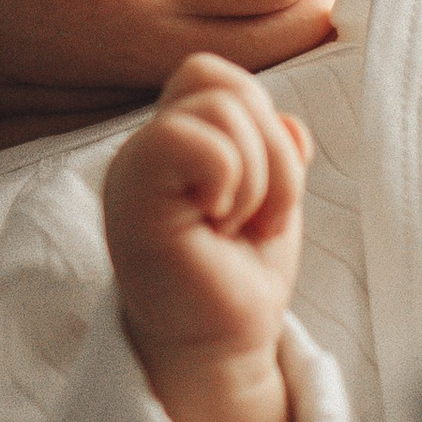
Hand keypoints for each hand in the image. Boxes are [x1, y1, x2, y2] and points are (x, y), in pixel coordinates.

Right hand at [106, 54, 315, 421]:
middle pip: (220, 81)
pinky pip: (185, 137)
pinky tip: (220, 224)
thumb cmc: (239, 274)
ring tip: (241, 226)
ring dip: (259, 174)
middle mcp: (144, 148)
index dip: (261, 124)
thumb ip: (273, 145)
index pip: (216, 76)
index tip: (264, 195)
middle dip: (269, 151)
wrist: (222, 346)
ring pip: (218, 105)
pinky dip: (231, 177)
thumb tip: (289, 124)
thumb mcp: (270, 193)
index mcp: (172, 140)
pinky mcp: (133, 200)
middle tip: (258, 217)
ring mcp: (133, 170)